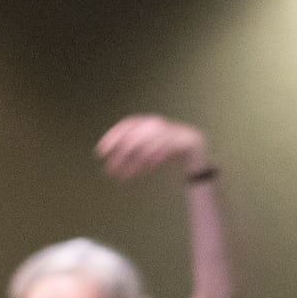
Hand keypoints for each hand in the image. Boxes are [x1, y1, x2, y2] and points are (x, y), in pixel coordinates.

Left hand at [95, 114, 212, 180]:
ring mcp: (170, 132)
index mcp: (149, 121)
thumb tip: (114, 158)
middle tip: (109, 170)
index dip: (112, 137)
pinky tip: (141, 172)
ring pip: (147, 147)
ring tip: (123, 176)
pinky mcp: (181, 143)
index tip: (100, 152)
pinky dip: (151, 162)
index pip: (127, 125)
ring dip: (133, 163)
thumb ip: (136, 147)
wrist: (196, 146)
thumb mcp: (151, 144)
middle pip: (135, 137)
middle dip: (120, 155)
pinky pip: (162, 153)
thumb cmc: (169, 148)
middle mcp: (158, 124)